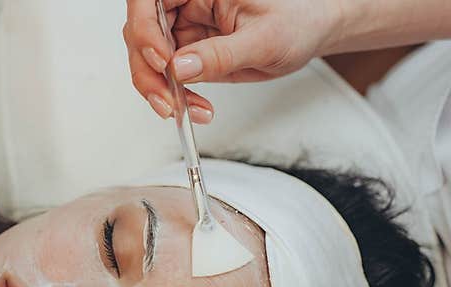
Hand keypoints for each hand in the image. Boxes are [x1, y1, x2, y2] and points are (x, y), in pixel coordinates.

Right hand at [124, 0, 339, 120]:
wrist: (313, 32)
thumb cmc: (299, 19)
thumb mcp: (264, 39)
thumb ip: (219, 55)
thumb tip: (179, 68)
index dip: (144, 28)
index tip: (161, 59)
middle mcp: (187, 3)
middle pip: (141, 33)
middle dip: (148, 71)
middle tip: (166, 99)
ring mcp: (185, 28)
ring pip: (148, 59)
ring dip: (159, 89)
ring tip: (184, 110)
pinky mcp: (188, 52)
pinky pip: (166, 76)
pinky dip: (173, 96)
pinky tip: (190, 108)